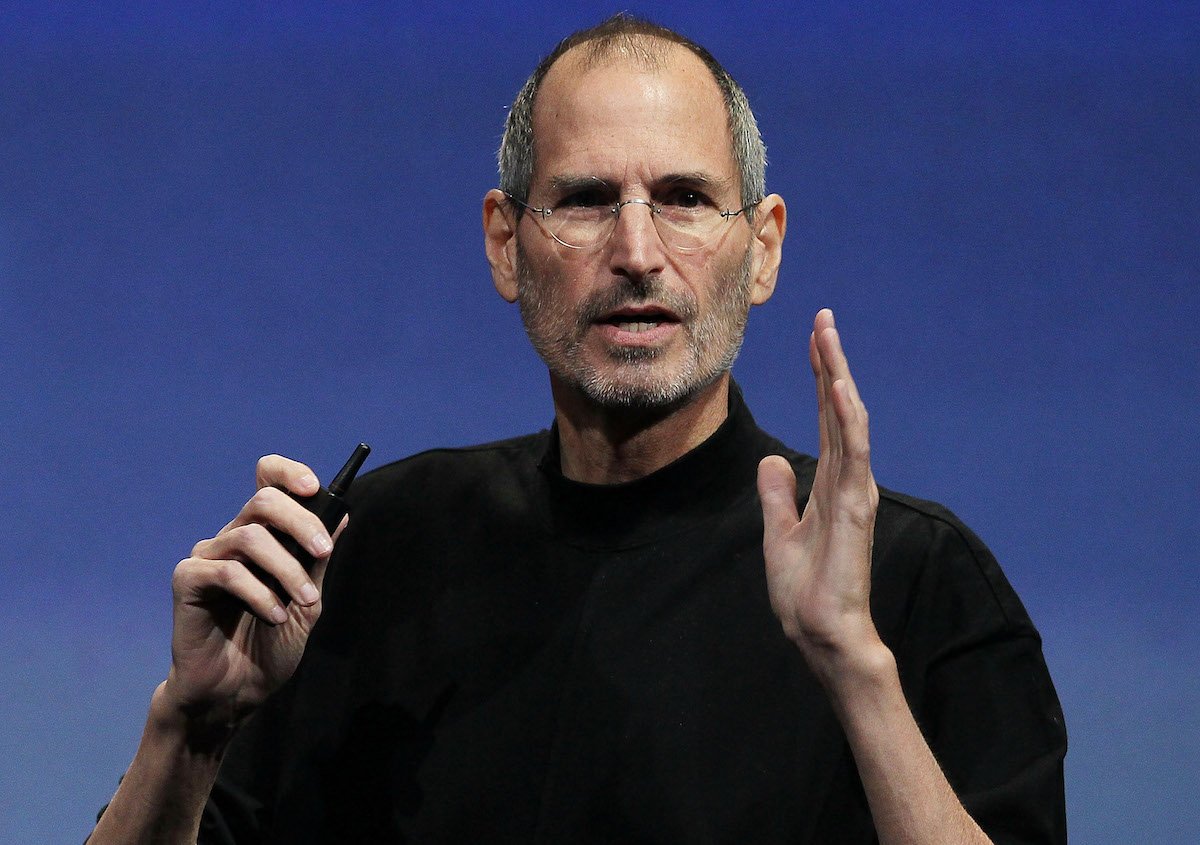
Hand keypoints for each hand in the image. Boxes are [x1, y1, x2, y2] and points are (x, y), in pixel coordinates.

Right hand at [160, 456, 343, 736]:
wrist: (236, 692)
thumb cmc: (270, 646)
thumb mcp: (308, 600)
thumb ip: (318, 559)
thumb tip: (342, 514)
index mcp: (263, 535)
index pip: (266, 480)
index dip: (288, 473)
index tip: (316, 486)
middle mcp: (232, 538)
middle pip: (263, 500)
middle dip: (301, 522)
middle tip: (324, 553)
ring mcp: (207, 557)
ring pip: (250, 536)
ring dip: (287, 569)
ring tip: (304, 602)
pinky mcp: (187, 581)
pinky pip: (226, 571)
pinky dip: (259, 592)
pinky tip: (274, 616)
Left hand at [757, 309, 882, 681]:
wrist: (821, 633)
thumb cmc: (806, 592)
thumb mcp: (779, 534)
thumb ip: (778, 496)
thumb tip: (772, 462)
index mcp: (831, 484)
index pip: (827, 419)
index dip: (821, 377)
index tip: (814, 338)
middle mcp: (848, 480)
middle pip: (839, 409)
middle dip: (830, 363)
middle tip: (823, 319)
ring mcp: (855, 490)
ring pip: (849, 420)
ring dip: (839, 376)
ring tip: (828, 336)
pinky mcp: (855, 506)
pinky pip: (853, 452)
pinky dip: (847, 417)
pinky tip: (838, 385)